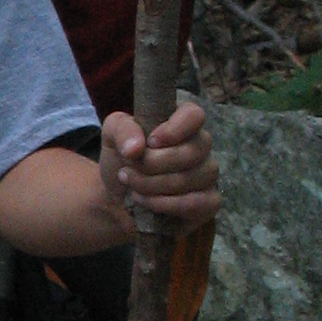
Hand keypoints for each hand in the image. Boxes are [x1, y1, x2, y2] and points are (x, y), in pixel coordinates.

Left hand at [99, 100, 219, 228]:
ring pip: (191, 179)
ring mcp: (208, 174)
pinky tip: (146, 202)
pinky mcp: (209, 202)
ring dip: (153, 186)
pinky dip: (165, 205)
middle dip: (152, 165)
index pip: (194, 115)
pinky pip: (195, 203)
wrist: (118, 196)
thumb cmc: (122, 160)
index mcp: (182, 121)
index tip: (150, 143)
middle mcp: (201, 145)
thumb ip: (122, 130)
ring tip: (132, 188)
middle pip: (192, 152)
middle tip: (127, 172)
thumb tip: (135, 147)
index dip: (175, 129)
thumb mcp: (112, 137)